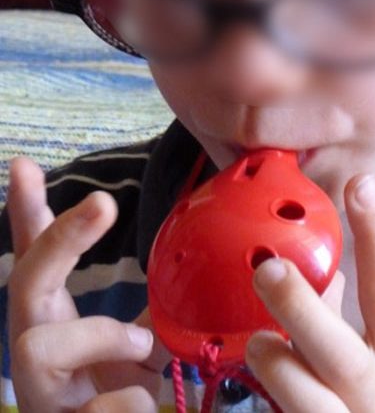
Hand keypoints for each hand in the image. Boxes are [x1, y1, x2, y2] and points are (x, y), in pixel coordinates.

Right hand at [7, 157, 170, 412]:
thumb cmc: (122, 387)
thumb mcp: (133, 336)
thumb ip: (150, 308)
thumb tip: (170, 255)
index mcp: (56, 322)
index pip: (32, 259)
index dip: (24, 212)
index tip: (24, 165)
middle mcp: (36, 352)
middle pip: (24, 281)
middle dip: (61, 237)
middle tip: (103, 202)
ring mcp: (43, 394)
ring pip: (38, 346)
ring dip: (103, 337)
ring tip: (143, 349)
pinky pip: (100, 408)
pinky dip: (132, 404)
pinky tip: (144, 407)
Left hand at [245, 175, 374, 412]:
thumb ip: (346, 316)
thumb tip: (321, 270)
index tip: (362, 184)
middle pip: (339, 350)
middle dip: (299, 305)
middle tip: (268, 268)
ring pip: (299, 392)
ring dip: (271, 357)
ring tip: (260, 343)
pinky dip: (264, 390)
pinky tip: (260, 373)